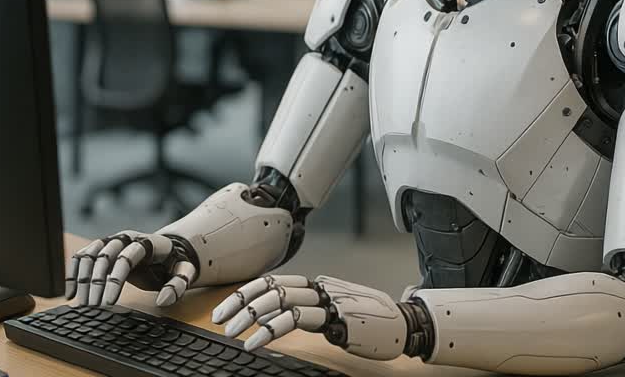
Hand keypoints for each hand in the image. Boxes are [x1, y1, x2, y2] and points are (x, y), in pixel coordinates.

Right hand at [65, 231, 196, 307]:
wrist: (166, 250)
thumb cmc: (173, 263)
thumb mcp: (184, 272)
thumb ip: (178, 285)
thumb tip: (163, 300)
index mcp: (146, 242)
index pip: (126, 258)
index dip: (115, 280)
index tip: (109, 303)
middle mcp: (125, 237)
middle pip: (105, 257)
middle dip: (97, 283)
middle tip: (93, 307)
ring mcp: (111, 241)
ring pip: (90, 256)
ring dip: (82, 280)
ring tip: (81, 304)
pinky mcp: (100, 247)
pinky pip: (82, 257)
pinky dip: (73, 273)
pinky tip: (70, 293)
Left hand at [211, 275, 408, 359]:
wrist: (404, 325)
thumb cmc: (371, 322)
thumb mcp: (334, 312)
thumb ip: (311, 310)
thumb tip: (280, 318)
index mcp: (316, 285)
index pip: (272, 281)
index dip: (245, 293)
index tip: (224, 310)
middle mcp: (318, 288)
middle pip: (270, 287)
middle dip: (239, 304)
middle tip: (220, 322)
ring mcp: (327, 300)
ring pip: (279, 299)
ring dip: (250, 316)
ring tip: (233, 334)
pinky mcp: (335, 318)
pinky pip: (296, 319)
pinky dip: (271, 329)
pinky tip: (257, 342)